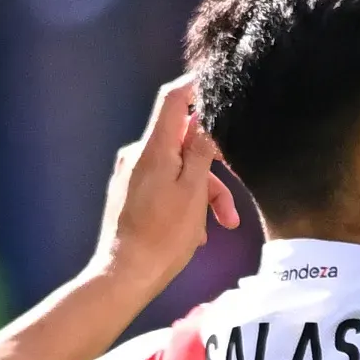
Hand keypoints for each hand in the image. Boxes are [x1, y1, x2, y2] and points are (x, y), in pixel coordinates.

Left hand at [93, 77, 237, 286]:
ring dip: (202, 193)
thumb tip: (205, 119)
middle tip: (235, 191)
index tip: (215, 85)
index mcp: (154, 148)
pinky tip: (195, 232)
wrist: (125, 273)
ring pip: (178, 170)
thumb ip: (201, 151)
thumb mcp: (193, 191)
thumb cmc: (163, 235)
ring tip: (219, 226)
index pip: (173, 99)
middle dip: (212, 167)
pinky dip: (184, 202)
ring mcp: (132, 174)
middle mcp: (138, 154)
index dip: (195, 87)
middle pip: (183, 143)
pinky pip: (164, 186)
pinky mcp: (130, 193)